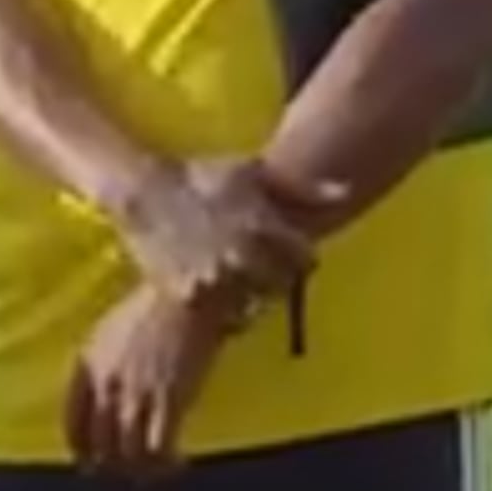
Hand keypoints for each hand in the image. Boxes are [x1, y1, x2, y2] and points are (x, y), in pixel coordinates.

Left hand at [65, 285, 228, 477]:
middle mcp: (106, 387)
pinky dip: (166, 463)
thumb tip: (104, 394)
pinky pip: (160, 449)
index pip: (73, 424)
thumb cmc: (153, 304)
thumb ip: (100, 364)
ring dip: (139, 469)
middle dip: (111, 466)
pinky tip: (177, 463)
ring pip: (129, 454)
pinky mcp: (168, 402)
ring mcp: (137, 397)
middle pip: (100, 446)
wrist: (186, 294)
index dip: (81, 449)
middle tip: (125, 472)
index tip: (90, 461)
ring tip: (152, 472)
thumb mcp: (110, 331)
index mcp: (87, 367)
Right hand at [108, 157, 330, 305]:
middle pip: (281, 287)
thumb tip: (347, 193)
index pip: (304, 259)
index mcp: (263, 225)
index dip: (299, 258)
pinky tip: (214, 292)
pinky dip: (222, 312)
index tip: (288, 254)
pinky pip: (220, 319)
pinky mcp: (189, 295)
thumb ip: (302, 188)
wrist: (145, 192)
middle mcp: (243, 255)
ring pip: (253, 308)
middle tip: (260, 270)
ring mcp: (216, 278)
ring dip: (251, 300)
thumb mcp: (253, 171)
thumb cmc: (202, 177)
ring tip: (237, 282)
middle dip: (276, 280)